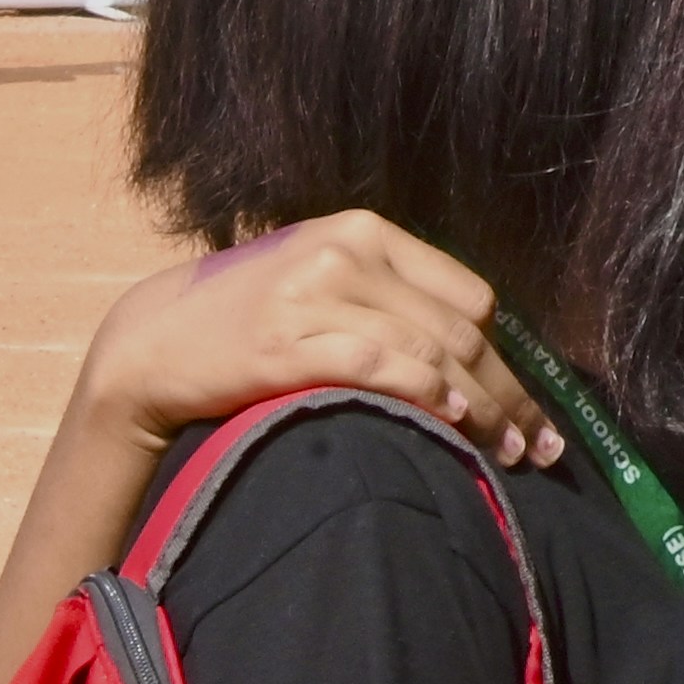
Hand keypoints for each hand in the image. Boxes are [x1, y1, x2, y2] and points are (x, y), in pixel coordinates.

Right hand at [78, 212, 558, 472]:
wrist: (149, 344)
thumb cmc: (240, 323)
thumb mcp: (317, 286)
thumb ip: (384, 301)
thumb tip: (465, 356)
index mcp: (362, 233)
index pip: (465, 294)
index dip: (508, 356)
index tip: (529, 406)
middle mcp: (345, 253)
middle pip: (458, 328)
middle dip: (507, 392)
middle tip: (534, 445)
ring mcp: (314, 295)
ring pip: (429, 349)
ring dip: (480, 406)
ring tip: (504, 451)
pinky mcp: (285, 341)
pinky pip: (378, 364)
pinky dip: (423, 391)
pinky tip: (452, 420)